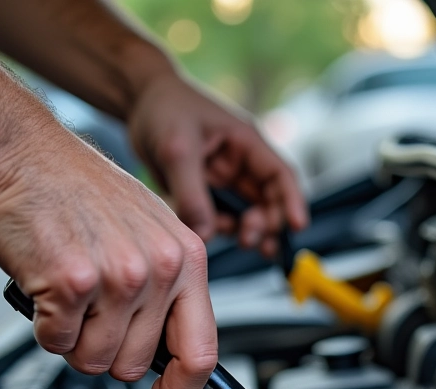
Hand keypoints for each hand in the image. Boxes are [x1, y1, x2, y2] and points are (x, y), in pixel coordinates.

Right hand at [0, 112, 216, 388]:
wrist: (24, 150)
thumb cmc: (82, 189)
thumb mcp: (151, 231)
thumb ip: (168, 289)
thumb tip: (171, 347)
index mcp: (188, 258)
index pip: (202, 349)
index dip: (183, 388)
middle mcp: (160, 268)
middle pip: (135, 364)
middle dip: (106, 351)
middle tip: (90, 315)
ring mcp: (118, 276)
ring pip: (95, 360)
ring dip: (74, 339)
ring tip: (70, 295)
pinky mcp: (71, 281)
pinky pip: (56, 342)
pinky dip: (44, 326)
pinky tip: (47, 287)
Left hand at [126, 71, 307, 256]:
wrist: (137, 101)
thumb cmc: (163, 109)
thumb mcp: (177, 150)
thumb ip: (192, 194)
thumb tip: (206, 236)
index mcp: (247, 144)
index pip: (281, 176)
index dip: (293, 202)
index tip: (298, 227)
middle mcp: (242, 165)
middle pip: (268, 203)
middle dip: (265, 225)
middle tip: (247, 240)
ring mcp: (225, 183)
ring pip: (245, 217)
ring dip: (240, 231)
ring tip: (218, 231)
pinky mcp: (206, 195)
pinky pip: (218, 220)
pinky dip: (213, 229)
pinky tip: (199, 226)